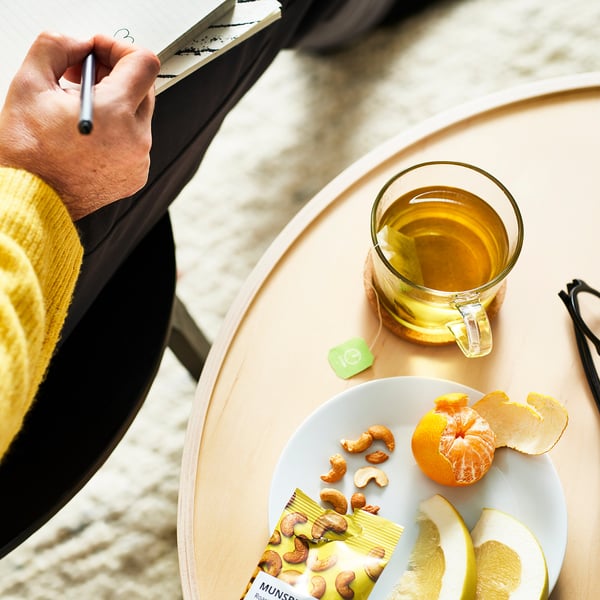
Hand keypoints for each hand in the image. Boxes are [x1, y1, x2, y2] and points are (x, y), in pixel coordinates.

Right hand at [0, 32, 159, 219]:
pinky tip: (89, 135)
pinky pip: (136, 143)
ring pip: (139, 115)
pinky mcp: (136, 177)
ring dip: (115, 103)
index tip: (97, 50)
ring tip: (79, 108)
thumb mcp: (30, 83)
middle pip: (144, 87)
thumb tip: (79, 43)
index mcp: (116, 114)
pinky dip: (117, 132)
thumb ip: (56, 47)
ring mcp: (140, 161)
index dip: (119, 47)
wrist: (31, 199)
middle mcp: (137, 140)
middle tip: (81, 75)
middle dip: (114, 73)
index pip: (144, 62)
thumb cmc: (28, 152)